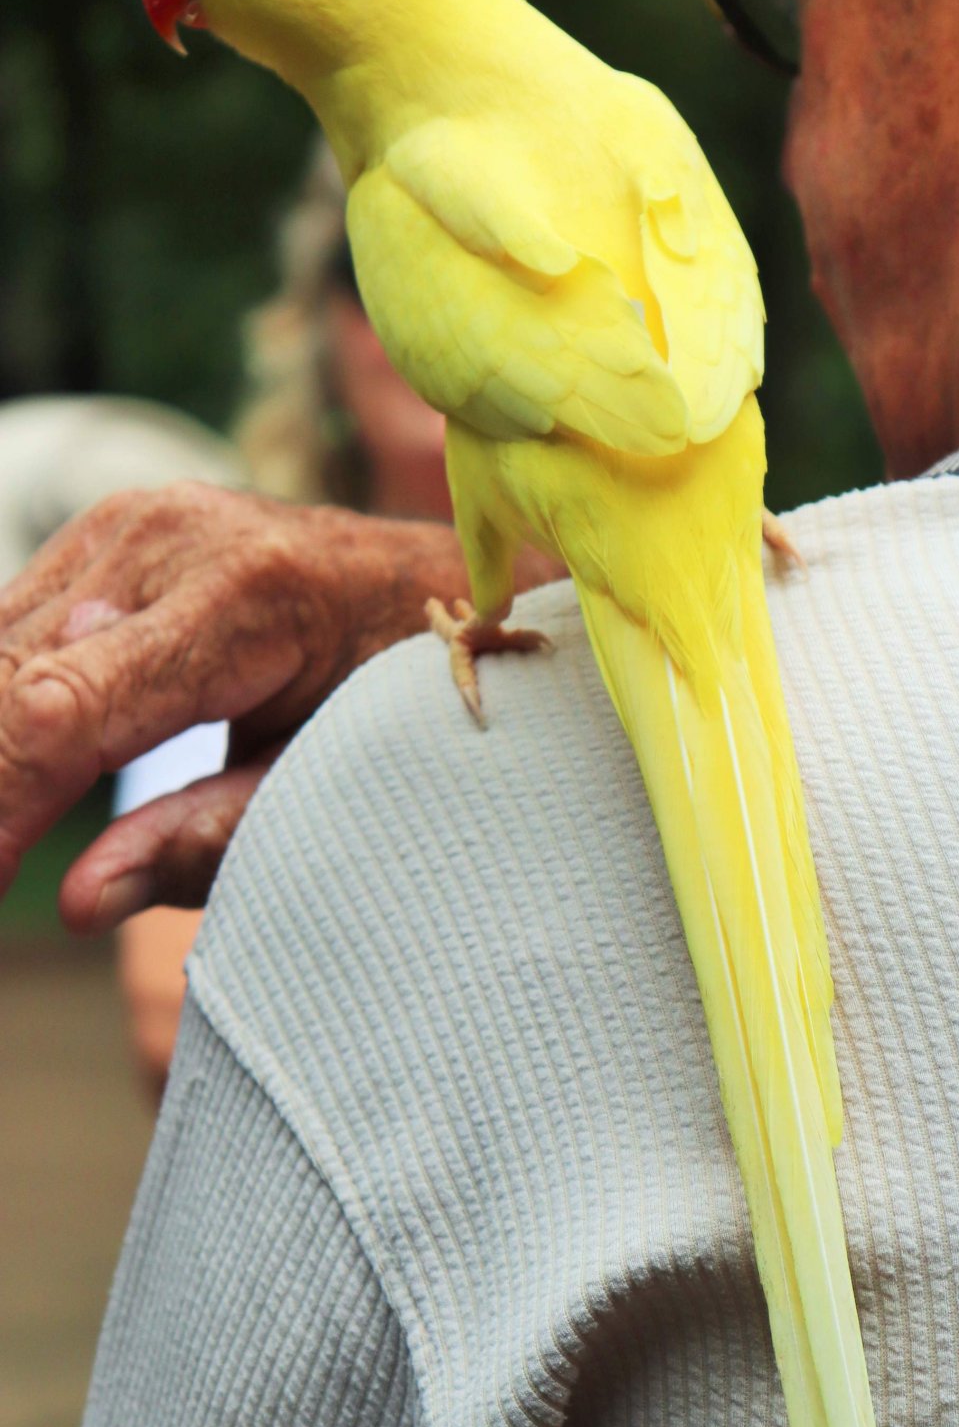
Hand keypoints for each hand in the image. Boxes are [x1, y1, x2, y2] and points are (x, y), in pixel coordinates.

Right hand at [0, 483, 472, 929]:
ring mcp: (133, 524)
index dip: (2, 803)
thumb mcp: (326, 777)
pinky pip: (15, 624)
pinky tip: (19, 777)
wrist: (445, 583)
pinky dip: (4, 702)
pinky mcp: (108, 531)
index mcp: (245, 596)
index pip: (66, 711)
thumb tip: (83, 902)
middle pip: (12, 674)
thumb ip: (206, 839)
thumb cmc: (402, 692)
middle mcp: (172, 538)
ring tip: (12, 839)